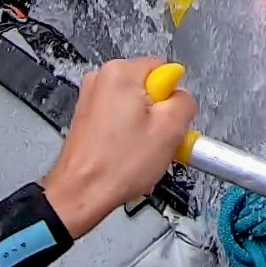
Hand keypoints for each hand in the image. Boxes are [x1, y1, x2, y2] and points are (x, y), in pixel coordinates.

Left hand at [40, 57, 196, 238]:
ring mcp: (92, 98)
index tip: (165, 122)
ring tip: (139, 152)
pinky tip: (127, 156)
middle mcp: (102, 79)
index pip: (166, 72)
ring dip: (145, 129)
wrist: (80, 193)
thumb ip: (185, 102)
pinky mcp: (88, 117)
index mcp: (121, 73)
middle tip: (154, 141)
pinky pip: (121, 120)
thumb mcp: (170, 129)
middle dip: (158, 116)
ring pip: (136, 107)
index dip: (172, 100)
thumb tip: (183, 96)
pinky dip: (128, 136)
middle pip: (150, 90)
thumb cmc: (115, 167)